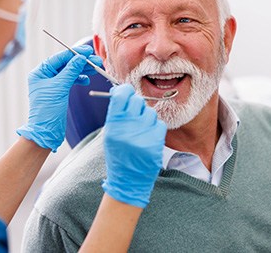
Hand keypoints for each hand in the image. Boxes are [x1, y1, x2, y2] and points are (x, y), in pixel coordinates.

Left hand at [17, 45, 101, 151]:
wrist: (46, 132)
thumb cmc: (47, 110)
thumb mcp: (60, 87)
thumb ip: (71, 70)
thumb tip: (80, 57)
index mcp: (40, 72)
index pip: (59, 58)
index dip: (74, 53)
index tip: (87, 51)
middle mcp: (45, 76)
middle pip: (66, 64)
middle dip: (81, 62)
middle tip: (96, 60)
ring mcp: (52, 84)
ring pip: (70, 72)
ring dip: (83, 70)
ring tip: (96, 68)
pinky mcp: (59, 92)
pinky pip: (70, 81)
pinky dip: (79, 79)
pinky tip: (86, 79)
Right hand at [102, 84, 166, 207]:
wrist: (128, 180)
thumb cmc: (118, 154)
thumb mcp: (110, 134)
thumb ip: (116, 113)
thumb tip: (121, 91)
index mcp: (113, 125)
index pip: (121, 95)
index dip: (125, 91)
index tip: (126, 92)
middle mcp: (128, 128)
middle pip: (137, 101)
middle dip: (136, 105)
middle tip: (134, 114)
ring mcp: (143, 135)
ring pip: (150, 112)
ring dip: (146, 118)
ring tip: (140, 131)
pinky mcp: (156, 142)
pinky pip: (159, 124)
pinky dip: (155, 128)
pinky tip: (148, 138)